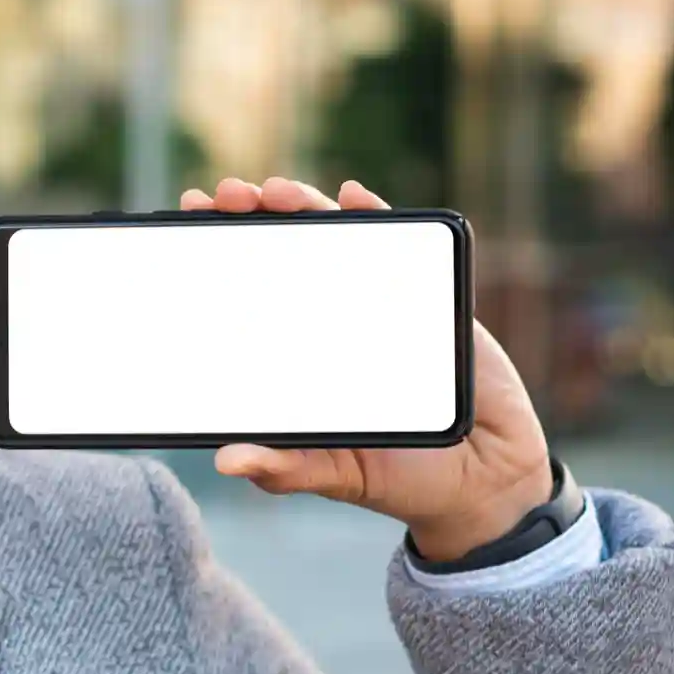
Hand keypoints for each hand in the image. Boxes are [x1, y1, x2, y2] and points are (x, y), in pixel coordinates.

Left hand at [180, 176, 554, 561]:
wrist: (485, 482)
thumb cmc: (399, 476)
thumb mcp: (333, 472)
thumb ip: (284, 467)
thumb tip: (225, 459)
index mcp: (300, 350)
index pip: (249, 288)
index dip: (220, 252)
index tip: (188, 218)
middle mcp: (332, 318)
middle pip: (285, 252)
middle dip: (253, 215)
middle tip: (226, 196)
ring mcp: (379, 304)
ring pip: (335, 239)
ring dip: (304, 205)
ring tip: (275, 191)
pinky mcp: (430, 300)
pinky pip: (402, 248)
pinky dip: (377, 215)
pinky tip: (352, 196)